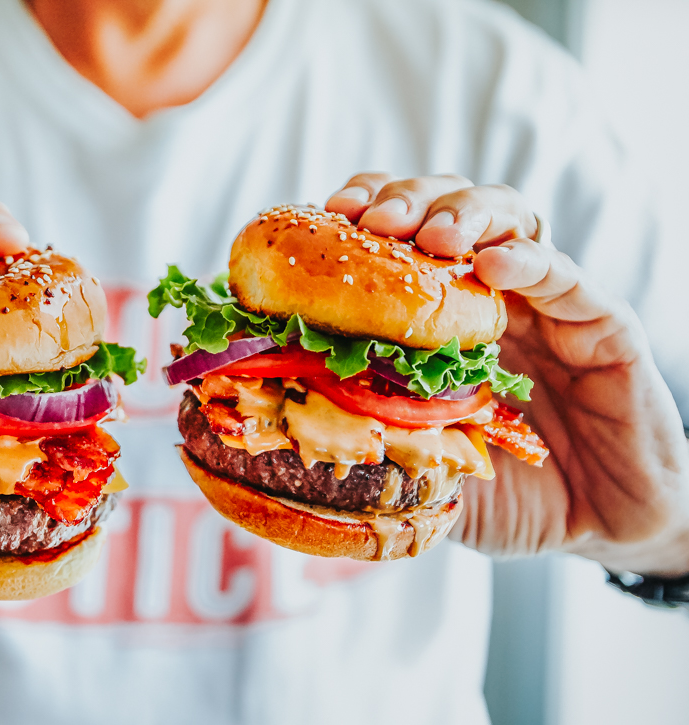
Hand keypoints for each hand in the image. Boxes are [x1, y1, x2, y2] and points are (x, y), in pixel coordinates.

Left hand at [326, 174, 688, 573]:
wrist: (597, 524)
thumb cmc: (503, 491)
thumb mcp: (420, 465)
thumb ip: (368, 441)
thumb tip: (281, 432)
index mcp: (439, 314)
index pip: (398, 234)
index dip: (363, 211)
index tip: (327, 217)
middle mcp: (489, 292)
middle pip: (446, 207)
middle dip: (406, 201)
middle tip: (373, 222)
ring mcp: (545, 302)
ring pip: (508, 218)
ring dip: (464, 214)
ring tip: (433, 236)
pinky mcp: (603, 324)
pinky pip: (566, 279)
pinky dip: (530, 262)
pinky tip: (494, 265)